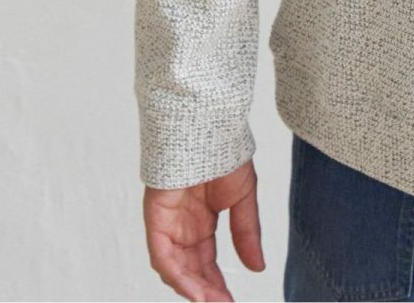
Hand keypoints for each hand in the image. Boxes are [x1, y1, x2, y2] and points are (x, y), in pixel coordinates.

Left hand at [142, 158, 264, 301]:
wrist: (209, 126)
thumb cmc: (224, 152)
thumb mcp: (243, 198)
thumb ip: (247, 234)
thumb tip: (257, 267)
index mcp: (202, 222)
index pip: (206, 263)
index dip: (217, 284)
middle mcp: (183, 226)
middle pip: (190, 270)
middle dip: (205, 292)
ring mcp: (168, 223)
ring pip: (174, 268)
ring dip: (192, 288)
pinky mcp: (156, 218)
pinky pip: (162, 255)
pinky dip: (177, 274)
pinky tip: (194, 289)